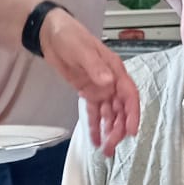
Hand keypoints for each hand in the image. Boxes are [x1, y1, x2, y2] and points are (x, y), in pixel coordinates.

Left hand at [38, 10, 139, 154]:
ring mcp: (100, 88)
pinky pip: (94, 112)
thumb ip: (95, 67)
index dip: (132, 114)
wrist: (50, 33)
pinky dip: (95, 126)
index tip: (131, 131)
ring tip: (106, 150)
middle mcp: (111, 81)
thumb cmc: (69, 36)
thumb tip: (108, 82)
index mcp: (115, 70)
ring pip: (109, 114)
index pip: (129, 95)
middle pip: (120, 109)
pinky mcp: (87, 92)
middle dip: (118, 128)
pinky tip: (95, 140)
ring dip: (109, 131)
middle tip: (112, 147)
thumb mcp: (82, 50)